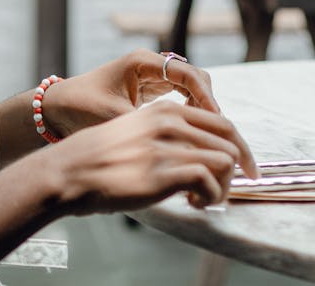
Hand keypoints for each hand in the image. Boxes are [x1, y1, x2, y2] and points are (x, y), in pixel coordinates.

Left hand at [45, 48, 220, 135]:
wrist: (56, 110)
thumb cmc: (80, 110)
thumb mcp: (114, 118)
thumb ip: (148, 127)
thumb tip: (182, 144)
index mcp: (142, 62)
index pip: (188, 74)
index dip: (207, 99)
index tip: (218, 123)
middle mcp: (150, 64)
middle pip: (195, 78)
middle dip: (209, 104)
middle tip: (218, 135)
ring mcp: (151, 76)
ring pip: (191, 88)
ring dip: (202, 110)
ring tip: (208, 139)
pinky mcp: (149, 90)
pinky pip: (180, 97)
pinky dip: (190, 113)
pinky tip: (192, 136)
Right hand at [50, 98, 253, 213]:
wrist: (71, 171)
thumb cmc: (101, 158)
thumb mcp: (135, 130)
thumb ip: (166, 133)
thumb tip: (198, 152)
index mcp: (165, 110)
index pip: (220, 121)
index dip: (238, 146)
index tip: (244, 167)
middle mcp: (170, 122)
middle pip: (230, 139)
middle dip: (238, 167)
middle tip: (229, 188)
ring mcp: (167, 146)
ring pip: (225, 160)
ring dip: (222, 185)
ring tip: (202, 198)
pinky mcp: (163, 172)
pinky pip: (209, 182)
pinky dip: (210, 197)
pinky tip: (192, 203)